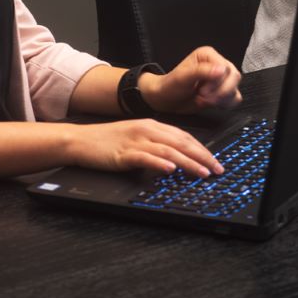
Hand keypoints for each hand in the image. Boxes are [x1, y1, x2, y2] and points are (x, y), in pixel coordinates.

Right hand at [66, 118, 222, 177]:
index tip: (215, 161)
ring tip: (202, 172)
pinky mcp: (124, 153)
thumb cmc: (107, 141)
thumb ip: (156, 145)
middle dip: (203, 157)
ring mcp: (135, 141)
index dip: (202, 149)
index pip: (184, 136)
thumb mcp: (136, 138)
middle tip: (217, 169)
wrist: (80, 140)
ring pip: (169, 151)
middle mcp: (146, 130)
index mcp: (151, 125)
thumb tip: (177, 159)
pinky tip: (170, 170)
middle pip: (181, 142)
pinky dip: (160, 164)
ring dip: (188, 162)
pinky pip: (145, 158)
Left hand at [141, 46, 242, 113]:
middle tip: (203, 96)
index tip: (203, 91)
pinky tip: (212, 104)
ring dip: (222, 99)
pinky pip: (235, 98)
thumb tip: (221, 70)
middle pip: (234, 77)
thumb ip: (202, 71)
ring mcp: (221, 79)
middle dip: (220, 91)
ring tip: (205, 100)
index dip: (217, 82)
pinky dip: (226, 104)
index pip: (225, 68)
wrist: (166, 100)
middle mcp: (217, 64)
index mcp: (208, 55)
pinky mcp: (222, 92)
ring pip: (235, 88)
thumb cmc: (171, 86)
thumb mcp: (183, 77)